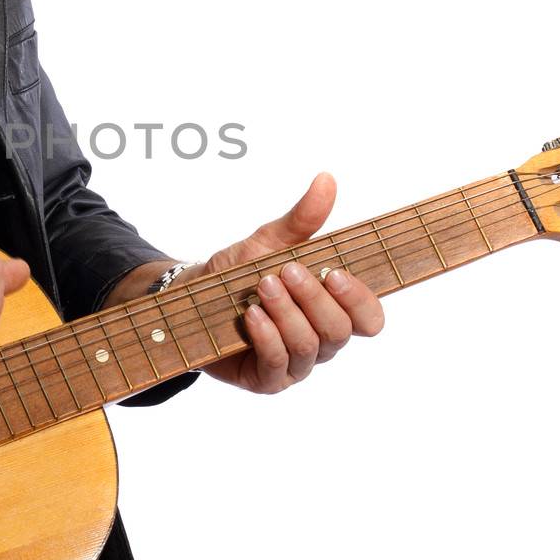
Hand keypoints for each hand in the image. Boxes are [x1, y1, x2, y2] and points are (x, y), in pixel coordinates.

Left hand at [195, 172, 384, 393]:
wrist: (190, 299)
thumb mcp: (269, 242)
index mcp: (331, 310)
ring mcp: (296, 364)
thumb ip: (301, 219)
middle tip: (286, 270)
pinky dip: (267, 336)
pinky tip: (252, 315)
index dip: (359, 299)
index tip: (334, 271)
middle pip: (340, 331)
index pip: (369, 318)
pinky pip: (278, 365)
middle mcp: (320, 340)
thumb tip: (326, 180)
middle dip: (314, 298)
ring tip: (263, 285)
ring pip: (310, 347)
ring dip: (287, 313)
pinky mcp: (267, 379)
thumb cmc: (238, 273)